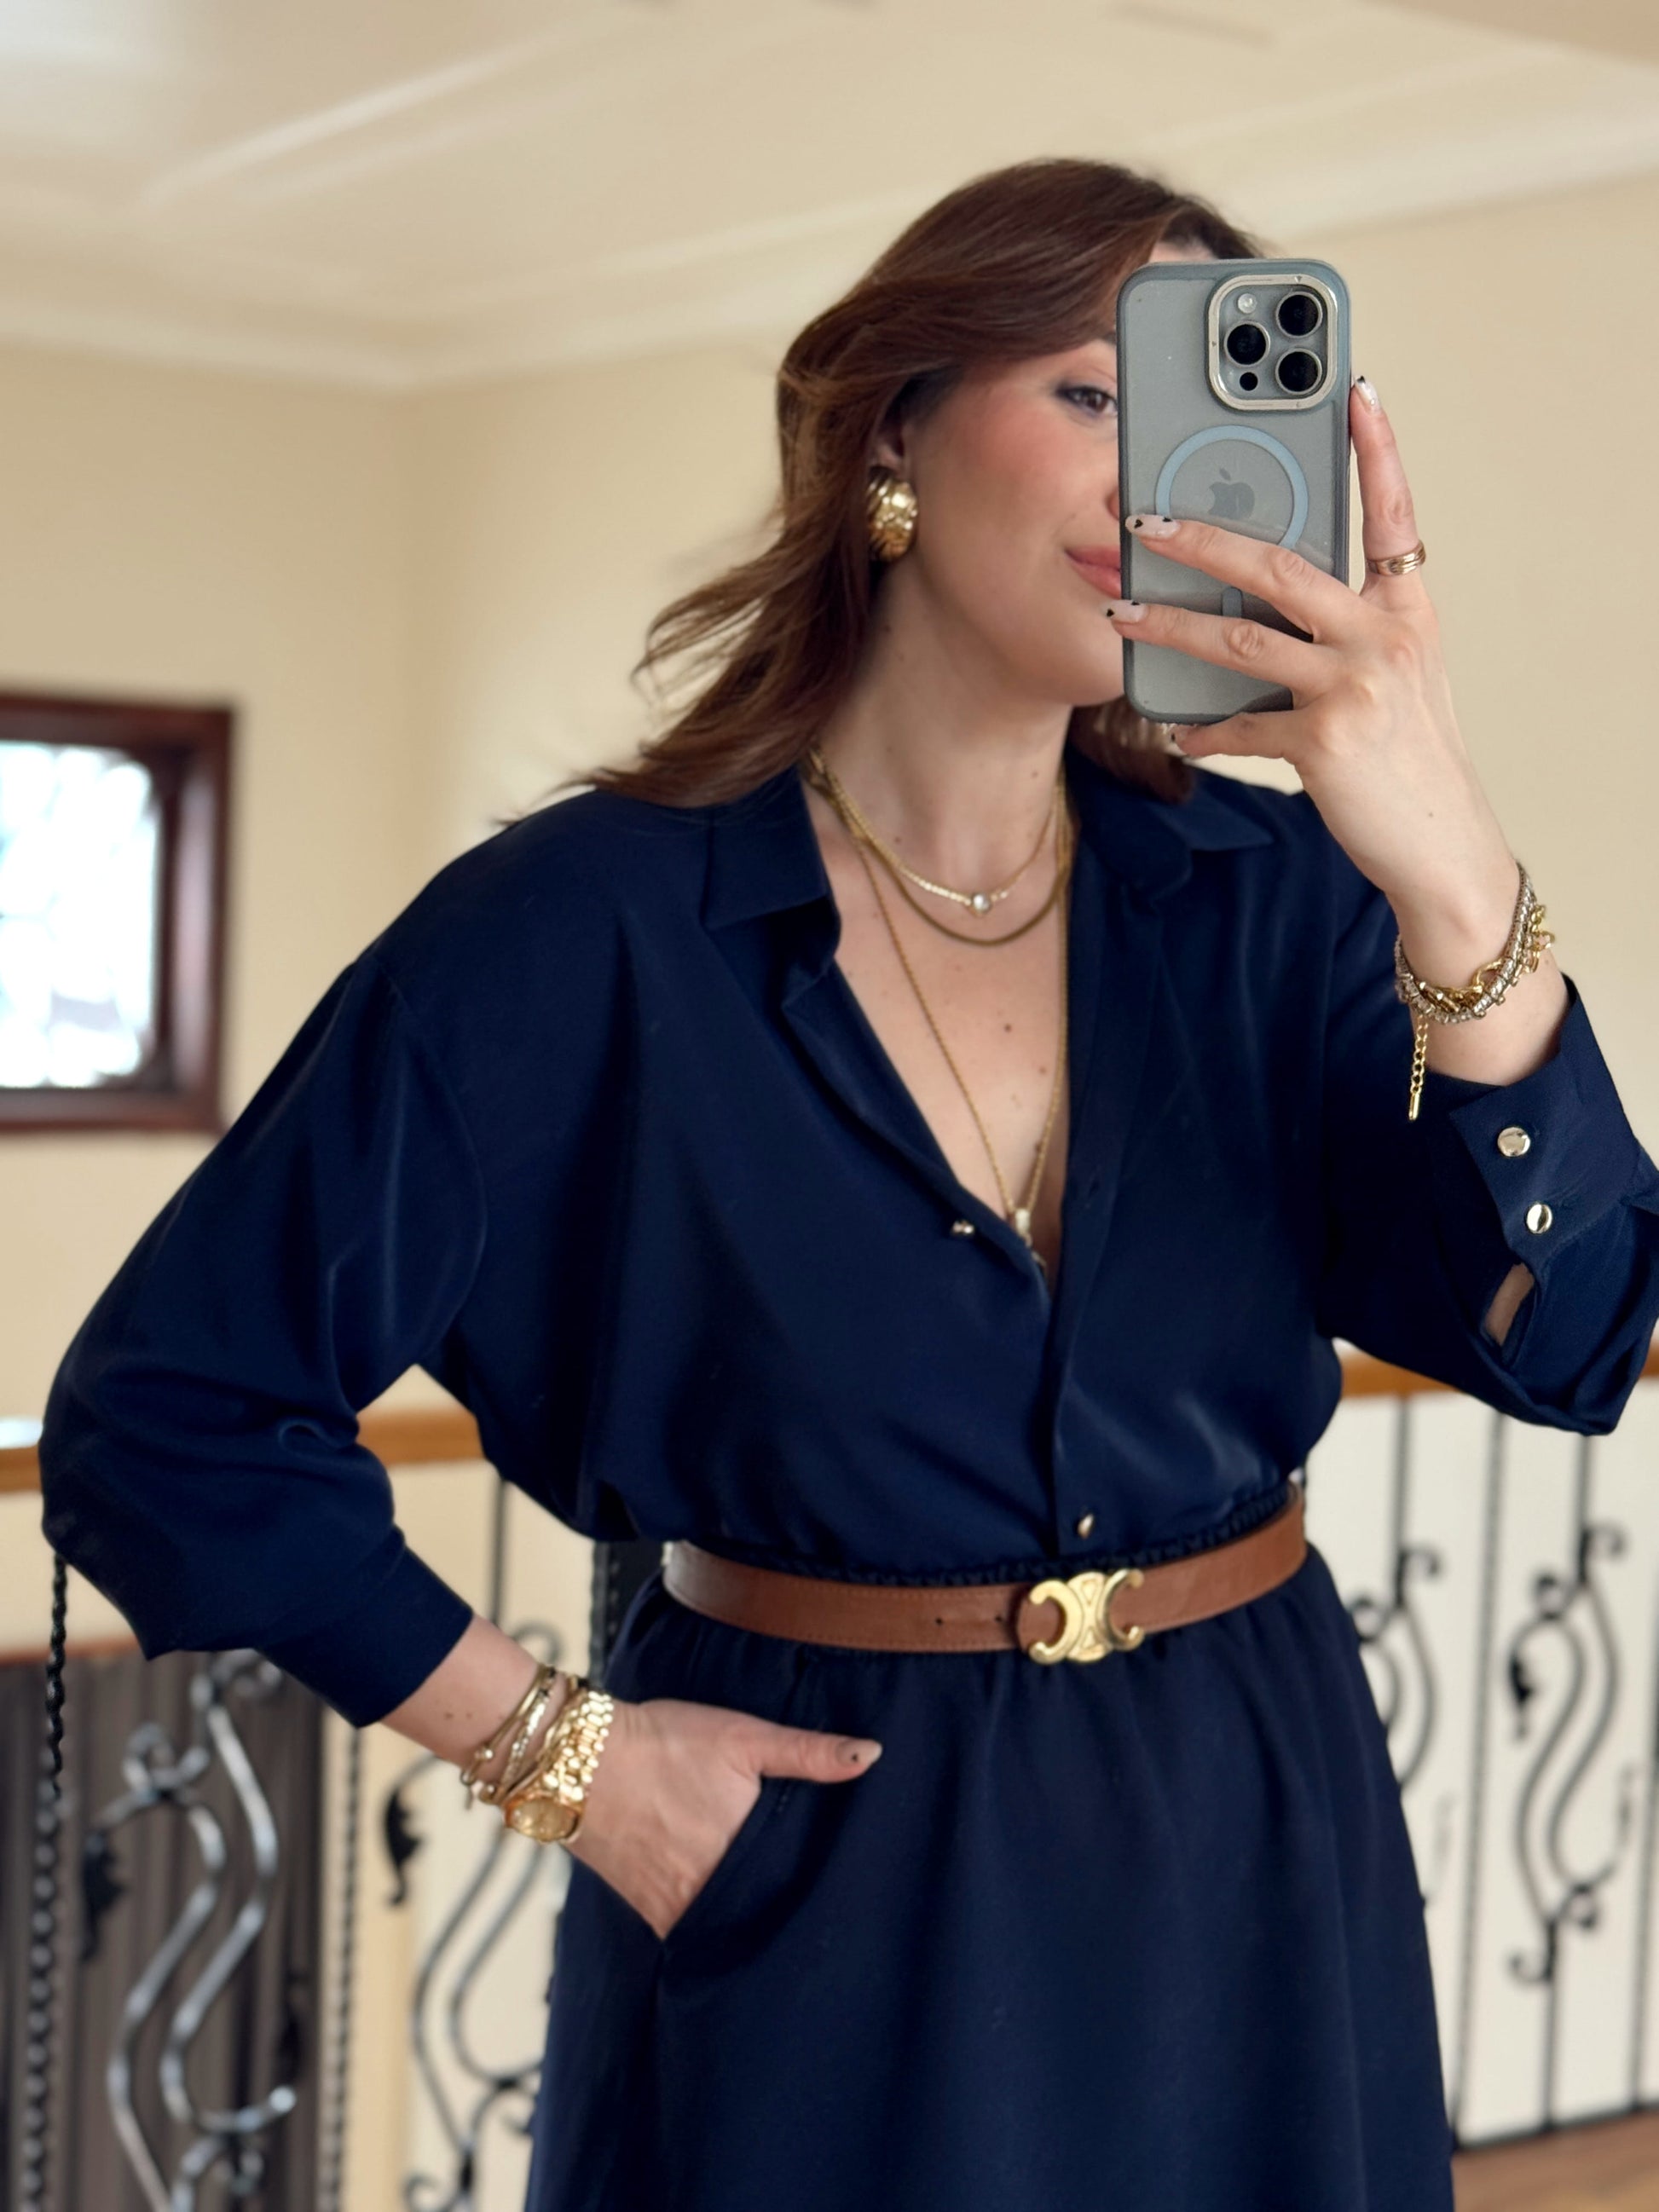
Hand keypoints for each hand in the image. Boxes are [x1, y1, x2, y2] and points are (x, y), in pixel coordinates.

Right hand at [562, 1695, 882, 1939]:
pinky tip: (729, 1914)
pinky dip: (712, 1927)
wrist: (579, 1760)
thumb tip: (872, 1754)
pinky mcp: (649, 1909)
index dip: (826, 1895)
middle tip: (824, 1915)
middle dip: (792, 1917)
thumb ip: (808, 1752)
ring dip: (753, 1925)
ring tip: (781, 1918)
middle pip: (767, 1917)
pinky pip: (691, 1932)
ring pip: (730, 1930)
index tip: (853, 1900)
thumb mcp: (742, 1736)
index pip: (801, 1890)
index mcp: (745, 1849)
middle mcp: (712, 1889)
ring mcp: (677, 1905)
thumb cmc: (664, 1741)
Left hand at [1106, 377, 1520, 979]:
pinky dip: (1206, 728)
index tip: (1354, 386)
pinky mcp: (1324, 740)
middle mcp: (1386, 636)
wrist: (1444, 847)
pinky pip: (1242, 724)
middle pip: (1280, 566)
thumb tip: (1260, 609)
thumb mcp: (1396, 679)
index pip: (1393, 512)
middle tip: (1145, 517)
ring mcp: (1356, 686)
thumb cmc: (1410, 760)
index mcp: (1407, 610)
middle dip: (1204, 537)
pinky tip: (1182, 730)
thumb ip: (1342, 634)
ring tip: (1121, 610)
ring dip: (1170, 624)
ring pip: (1241, 638)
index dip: (1377, 447)